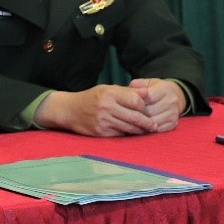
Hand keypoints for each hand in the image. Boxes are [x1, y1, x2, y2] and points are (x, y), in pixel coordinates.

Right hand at [33, 84, 154, 136]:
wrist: (69, 110)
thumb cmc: (92, 98)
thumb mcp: (107, 89)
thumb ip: (127, 92)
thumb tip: (148, 93)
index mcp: (109, 93)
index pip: (136, 101)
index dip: (143, 106)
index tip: (146, 109)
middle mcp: (106, 107)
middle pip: (135, 117)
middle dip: (147, 122)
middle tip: (154, 126)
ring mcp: (103, 121)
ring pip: (129, 128)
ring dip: (140, 130)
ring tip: (146, 130)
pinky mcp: (101, 133)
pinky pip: (120, 135)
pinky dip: (127, 134)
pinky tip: (130, 132)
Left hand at [128, 78, 186, 131]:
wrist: (174, 96)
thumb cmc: (155, 89)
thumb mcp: (146, 83)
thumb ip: (136, 86)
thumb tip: (129, 94)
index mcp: (164, 89)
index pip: (148, 98)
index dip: (137, 102)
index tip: (129, 104)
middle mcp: (171, 101)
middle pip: (149, 111)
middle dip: (138, 113)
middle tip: (129, 114)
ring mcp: (174, 113)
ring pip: (153, 122)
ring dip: (142, 123)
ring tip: (134, 120)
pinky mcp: (174, 123)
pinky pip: (158, 130)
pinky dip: (149, 129)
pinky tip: (143, 125)